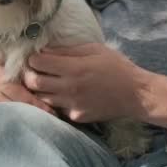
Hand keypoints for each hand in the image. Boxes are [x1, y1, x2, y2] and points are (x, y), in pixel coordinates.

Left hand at [23, 43, 166, 126]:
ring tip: (50, 82)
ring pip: (42, 98)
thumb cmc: (116, 66)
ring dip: (41, 90)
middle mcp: (69, 88)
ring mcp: (72, 105)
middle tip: (37, 71)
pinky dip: (56, 101)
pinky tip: (66, 94)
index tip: (38, 57)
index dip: (34, 58)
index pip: (38, 63)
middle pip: (33, 83)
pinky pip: (58, 108)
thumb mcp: (94, 49)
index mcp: (74, 68)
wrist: (135, 94)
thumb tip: (44, 50)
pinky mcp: (77, 116)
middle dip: (31, 75)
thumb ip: (68, 50)